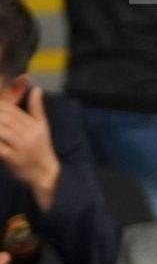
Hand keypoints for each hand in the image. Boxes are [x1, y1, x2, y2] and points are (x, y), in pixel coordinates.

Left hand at [0, 88, 60, 211]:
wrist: (46, 174)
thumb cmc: (42, 149)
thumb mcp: (43, 127)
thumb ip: (37, 108)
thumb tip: (37, 89)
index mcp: (35, 125)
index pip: (12, 109)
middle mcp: (29, 134)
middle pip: (5, 118)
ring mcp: (21, 147)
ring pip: (1, 130)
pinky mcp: (14, 159)